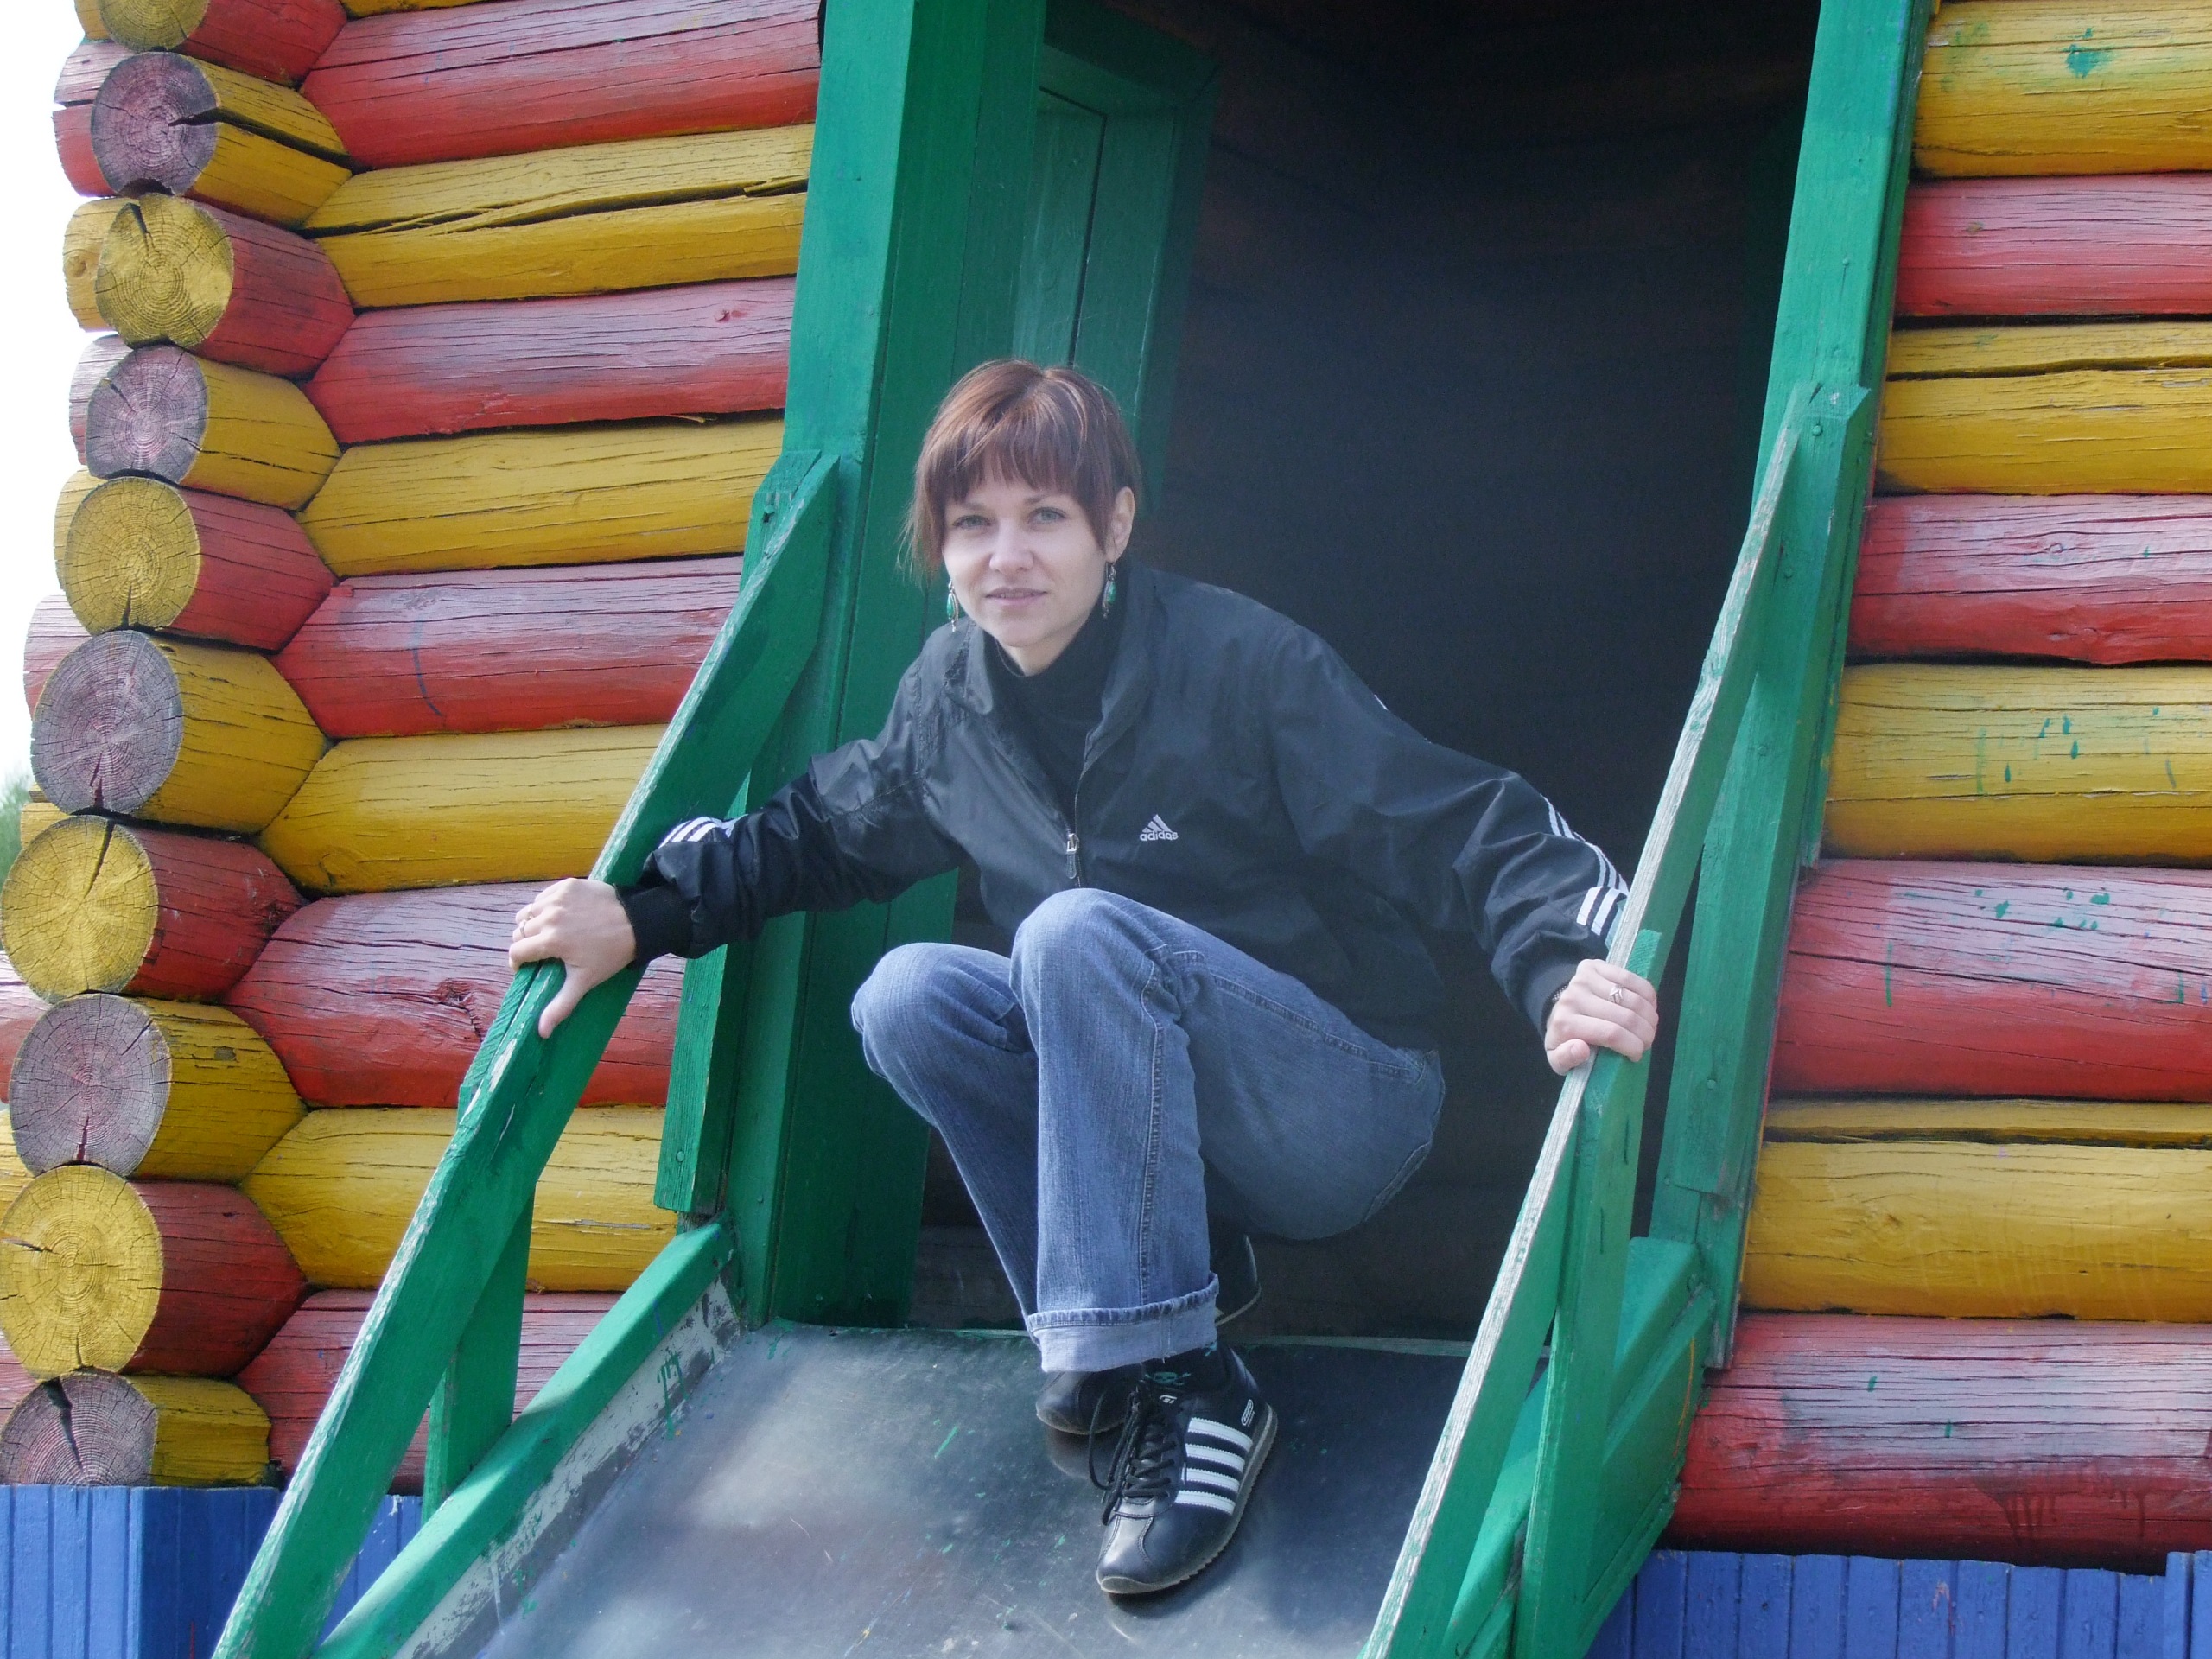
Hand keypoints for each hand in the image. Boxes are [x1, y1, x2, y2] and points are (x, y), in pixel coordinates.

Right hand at [509, 879, 636, 1037]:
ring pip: (528, 912)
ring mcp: (557, 898)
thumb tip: (541, 1033)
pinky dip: (545, 906)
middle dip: (525, 943)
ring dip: (532, 923)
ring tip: (547, 933)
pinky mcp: (566, 884)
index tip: (527, 966)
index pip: (516, 951)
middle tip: (541, 951)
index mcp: (550, 940)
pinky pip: (543, 896)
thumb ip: (560, 1006)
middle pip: (519, 932)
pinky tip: (559, 916)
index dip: (518, 962)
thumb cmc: (610, 954)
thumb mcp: (584, 981)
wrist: (637, 921)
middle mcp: (549, 916)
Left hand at [1544, 959, 1658, 1075]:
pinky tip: (1649, 1007)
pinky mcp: (1593, 966)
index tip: (1638, 1054)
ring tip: (1650, 1026)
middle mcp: (1573, 998)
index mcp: (1565, 1024)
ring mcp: (1583, 979)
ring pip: (1631, 998)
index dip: (1633, 1045)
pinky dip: (1646, 994)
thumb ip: (1565, 1059)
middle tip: (1648, 1041)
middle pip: (1625, 1016)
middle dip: (1645, 1033)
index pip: (1611, 1033)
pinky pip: (1629, 978)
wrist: (1555, 1010)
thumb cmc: (1564, 1040)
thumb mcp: (1558, 1060)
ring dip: (1649, 1015)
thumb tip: (1581, 1049)